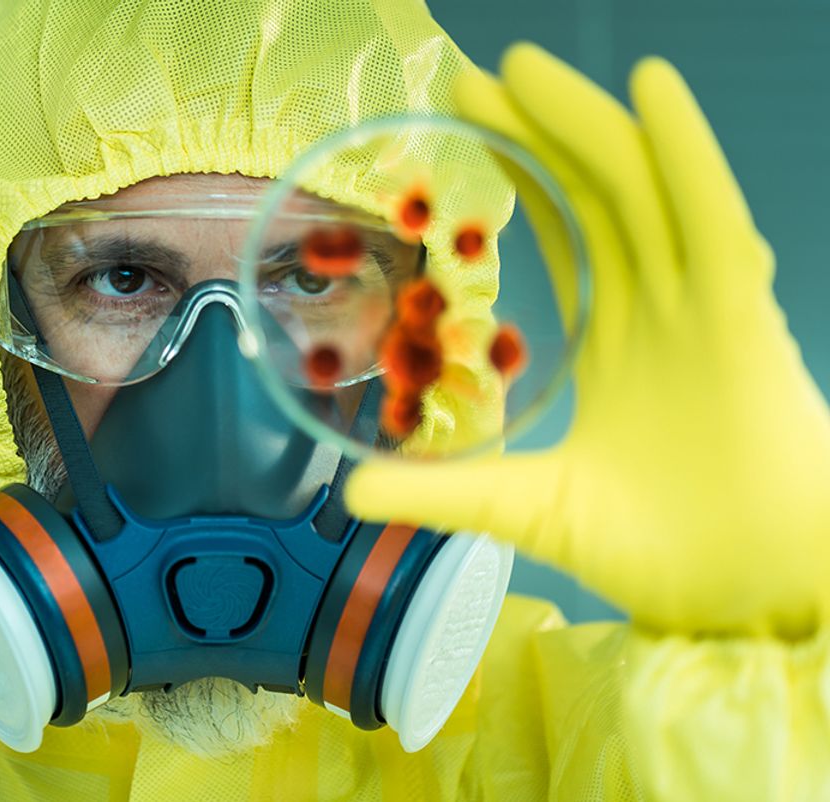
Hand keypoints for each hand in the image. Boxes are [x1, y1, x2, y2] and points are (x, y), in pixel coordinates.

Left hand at [346, 44, 829, 637]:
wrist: (741, 600)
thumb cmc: (654, 552)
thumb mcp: (522, 507)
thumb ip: (442, 491)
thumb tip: (346, 493)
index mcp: (616, 341)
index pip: (563, 231)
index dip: (517, 174)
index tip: (461, 126)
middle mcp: (660, 310)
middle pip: (595, 194)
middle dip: (536, 130)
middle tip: (469, 77)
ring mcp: (703, 308)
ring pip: (642, 191)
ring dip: (586, 122)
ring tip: (522, 66)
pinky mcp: (742, 321)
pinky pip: (713, 221)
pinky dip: (686, 154)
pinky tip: (652, 91)